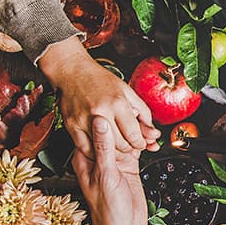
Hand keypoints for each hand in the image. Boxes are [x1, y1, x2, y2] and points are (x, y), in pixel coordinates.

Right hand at [38, 37, 159, 155]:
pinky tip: (101, 146)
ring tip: (117, 145)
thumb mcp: (128, 92)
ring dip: (113, 152)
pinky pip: (85, 149)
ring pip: (103, 149)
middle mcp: (100, 113)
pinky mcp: (71, 126)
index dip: (141, 143)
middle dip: (129, 148)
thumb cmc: (100, 80)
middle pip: (120, 145)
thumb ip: (144, 113)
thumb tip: (154, 133)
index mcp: (117, 103)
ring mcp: (84, 120)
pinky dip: (95, 152)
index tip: (141, 143)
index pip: (134, 135)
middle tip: (130, 145)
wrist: (72, 72)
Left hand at [70, 116, 145, 224]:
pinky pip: (136, 149)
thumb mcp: (106, 175)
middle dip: (126, 123)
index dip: (105, 115)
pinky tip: (153, 141)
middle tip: (140, 115)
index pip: (93, 128)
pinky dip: (145, 144)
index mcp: (85, 157)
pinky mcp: (128, 167)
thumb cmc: (108, 209)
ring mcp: (114, 161)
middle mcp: (98, 157)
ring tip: (151, 129)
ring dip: (138, 133)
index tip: (115, 103)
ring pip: (126, 138)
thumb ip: (104, 147)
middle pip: (112, 131)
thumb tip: (100, 120)